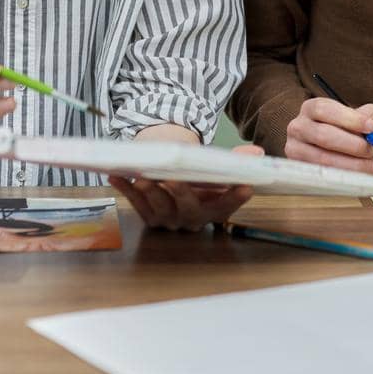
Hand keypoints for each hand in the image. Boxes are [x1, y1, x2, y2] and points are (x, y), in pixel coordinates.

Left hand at [111, 145, 262, 231]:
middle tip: (174, 180)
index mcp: (213, 210)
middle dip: (182, 195)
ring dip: (150, 193)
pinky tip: (115, 175)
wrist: (175, 180)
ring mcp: (168, 219)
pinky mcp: (147, 215)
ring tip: (142, 177)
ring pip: (159, 209)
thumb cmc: (200, 175)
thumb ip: (235, 162)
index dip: (235, 199)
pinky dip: (125, 190)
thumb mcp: (217, 168)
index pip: (227, 207)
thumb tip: (257, 153)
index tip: (246, 187)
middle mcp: (191, 219)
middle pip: (188, 210)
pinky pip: (135, 204)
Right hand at [284, 98, 372, 174]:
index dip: (349, 118)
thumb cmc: (349, 132)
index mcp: (312, 108)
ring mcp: (295, 150)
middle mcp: (298, 127)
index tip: (370, 127)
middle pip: (323, 135)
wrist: (335, 151)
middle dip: (353, 145)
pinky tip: (362, 176)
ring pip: (323, 159)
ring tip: (372, 166)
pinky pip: (323, 177)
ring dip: (353, 165)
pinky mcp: (300, 171)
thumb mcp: (366, 118)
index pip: (324, 109)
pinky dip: (346, 178)